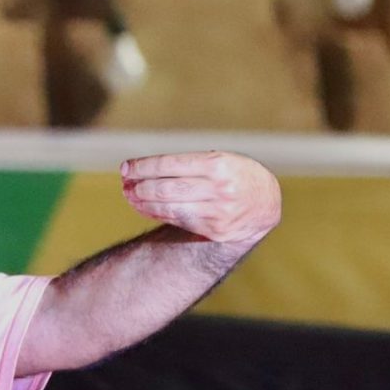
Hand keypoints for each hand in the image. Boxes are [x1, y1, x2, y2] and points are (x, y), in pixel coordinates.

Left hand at [120, 151, 280, 245]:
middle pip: (166, 189)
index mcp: (219, 165)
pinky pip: (178, 221)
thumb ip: (188, 165)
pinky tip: (145, 208)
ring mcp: (217, 212)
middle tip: (125, 185)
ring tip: (130, 197)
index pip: (171, 165)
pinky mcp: (215, 230)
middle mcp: (219, 189)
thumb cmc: (235, 175)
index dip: (144, 167)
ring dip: (143, 203)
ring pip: (169, 207)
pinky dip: (158, 214)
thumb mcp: (221, 160)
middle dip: (140, 187)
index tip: (126, 168)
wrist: (264, 204)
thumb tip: (143, 171)